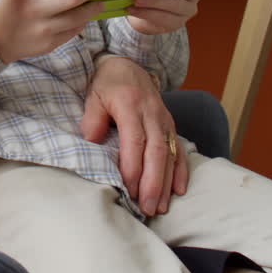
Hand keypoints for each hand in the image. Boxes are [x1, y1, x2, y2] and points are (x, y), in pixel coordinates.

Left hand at [80, 56, 187, 215]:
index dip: (133, 167)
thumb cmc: (106, 84)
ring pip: (169, 154)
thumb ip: (92, 118)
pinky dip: (180, 171)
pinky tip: (179, 191)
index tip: (128, 189)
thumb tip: (91, 142)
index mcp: (131, 105)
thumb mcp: (93, 96)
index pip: (135, 140)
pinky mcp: (170, 125)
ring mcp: (164, 120)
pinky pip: (179, 149)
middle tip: (148, 208)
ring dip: (166, 183)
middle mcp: (152, 114)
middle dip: (153, 183)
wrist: (127, 64)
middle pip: (156, 152)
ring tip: (161, 207)